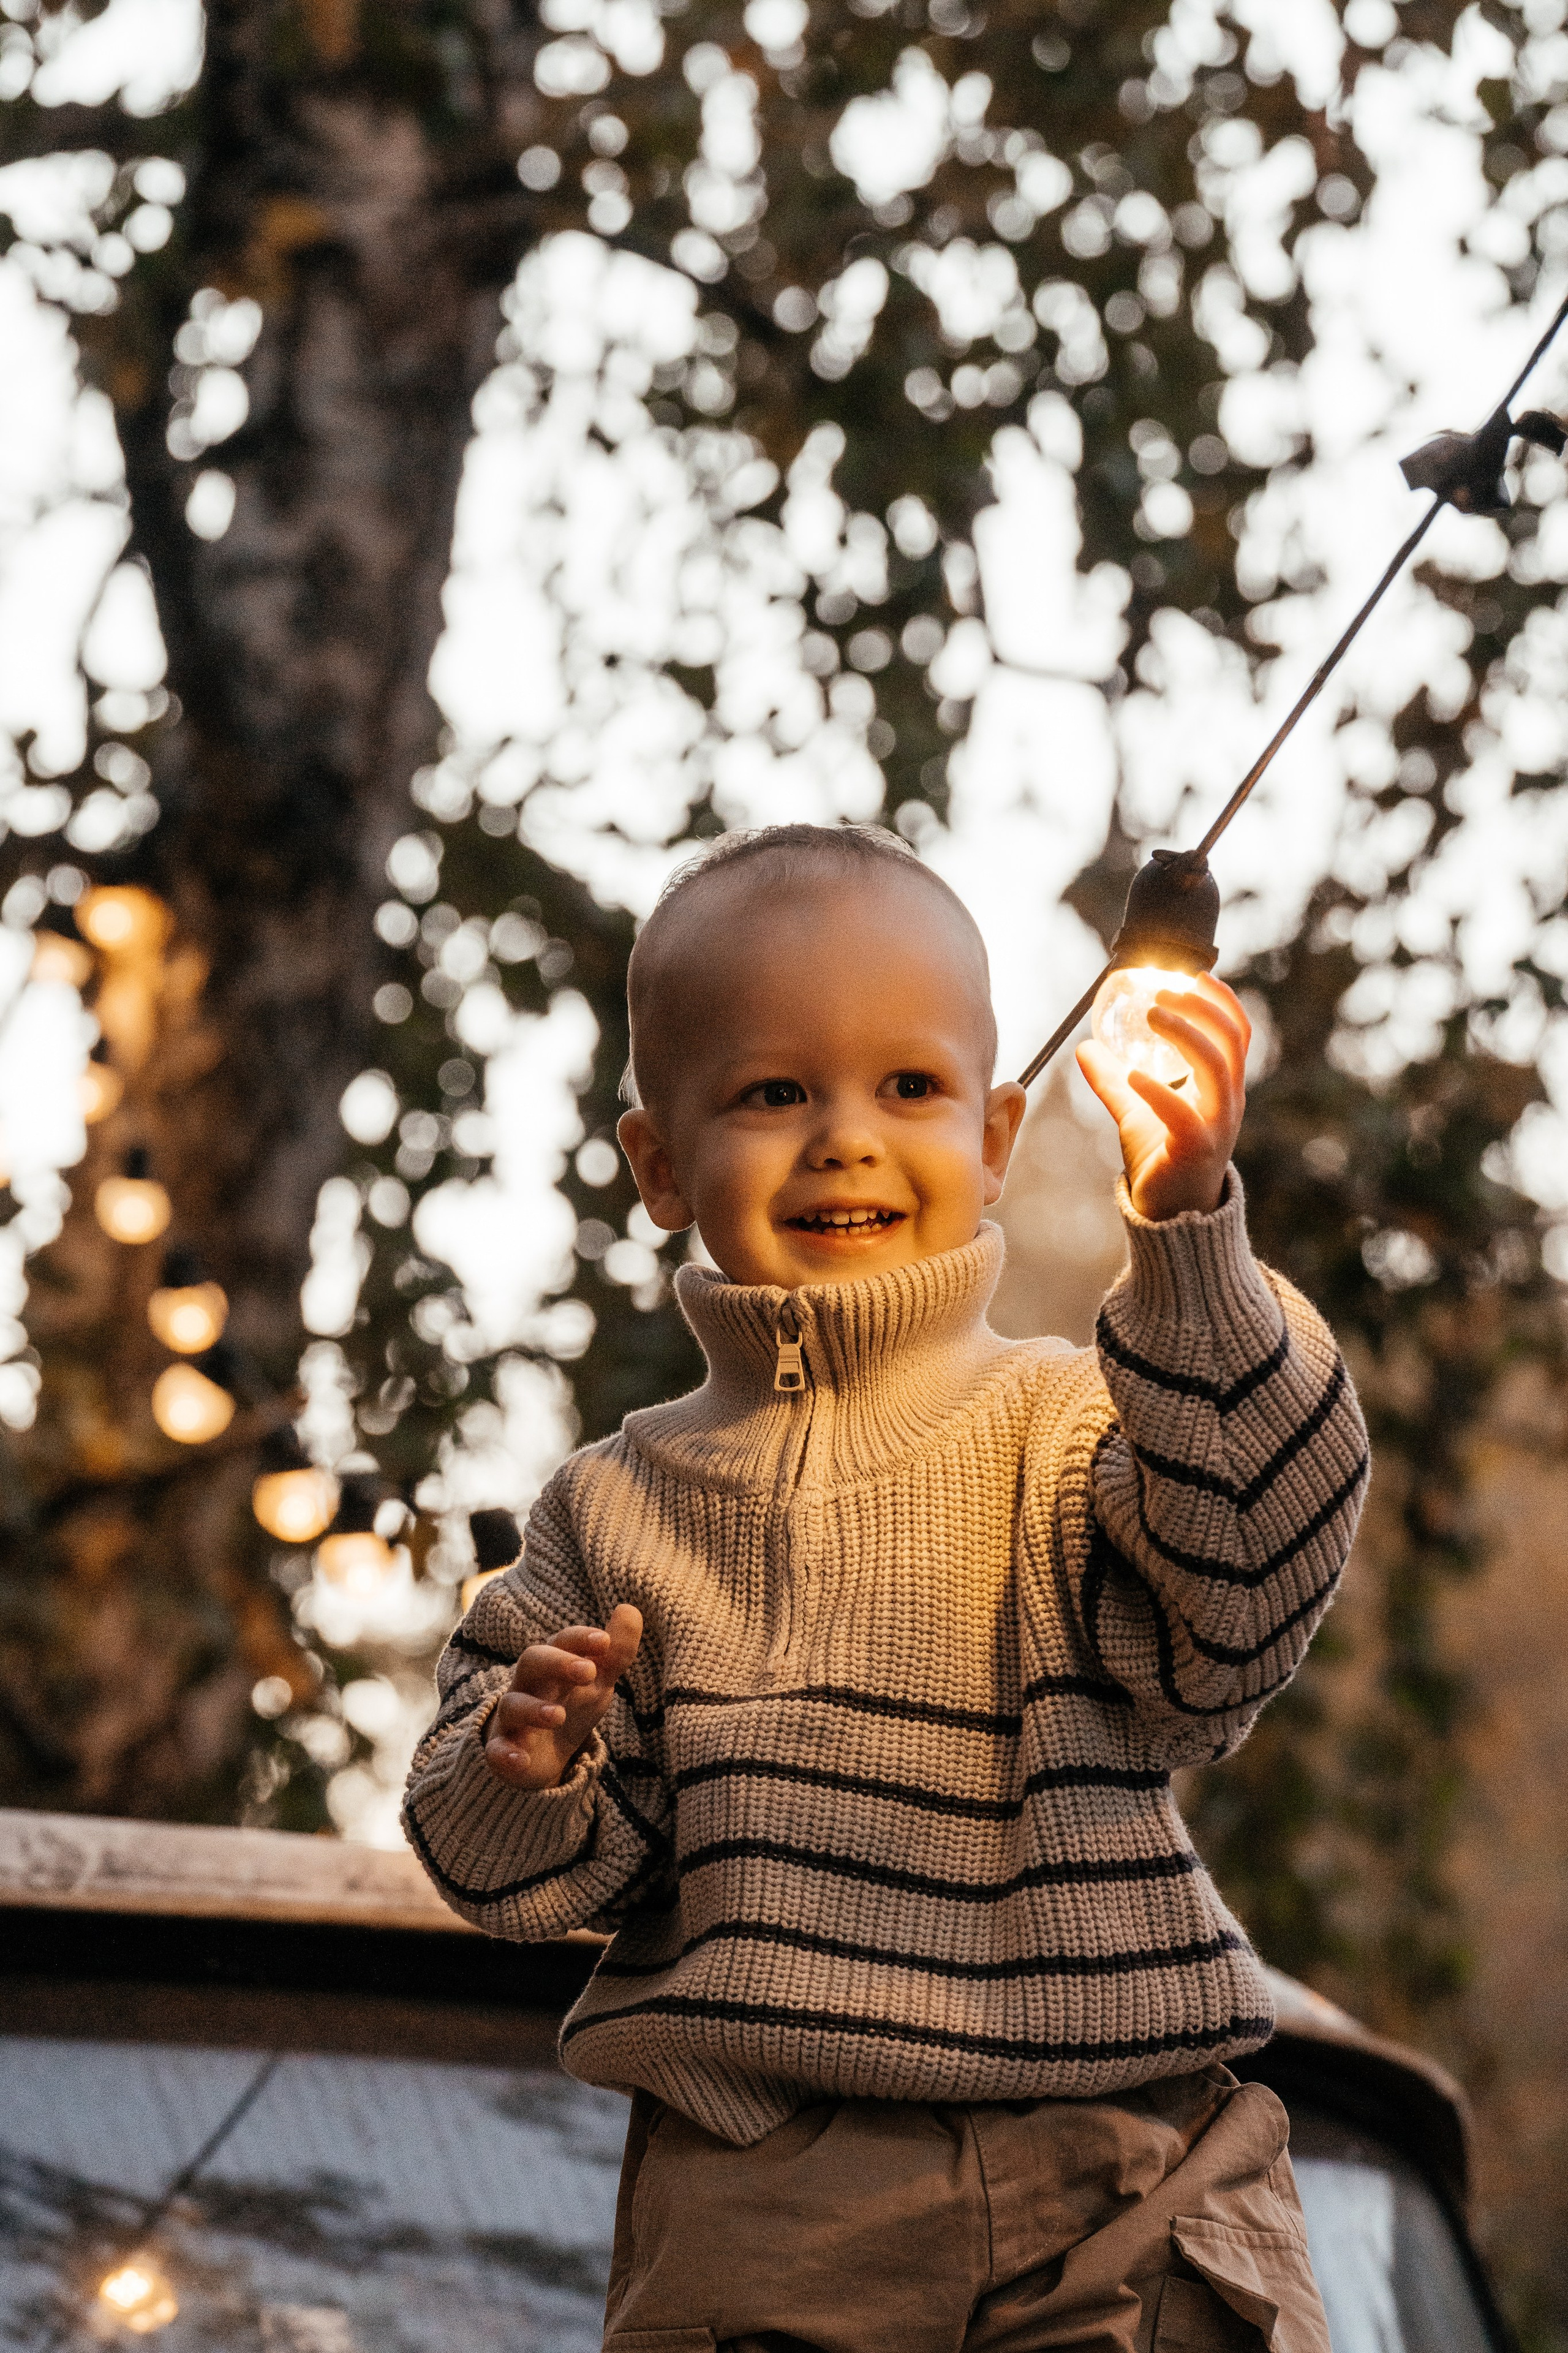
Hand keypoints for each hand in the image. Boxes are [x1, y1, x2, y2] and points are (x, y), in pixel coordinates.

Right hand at [484, 1604, 642, 1790]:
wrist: (542, 1756)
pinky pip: (496, 1750)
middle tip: (587, 1671)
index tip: (604, 1641)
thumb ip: (615, 1652)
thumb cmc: (569, 1706)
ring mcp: (513, 1718)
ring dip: (533, 1708)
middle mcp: (529, 1684)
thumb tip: (629, 1609)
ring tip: (557, 1716)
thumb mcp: (597, 1682)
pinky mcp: (502, 1750)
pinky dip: (505, 1754)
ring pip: (512, 1704)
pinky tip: (522, 1761)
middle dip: (556, 1662)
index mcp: (553, 1664)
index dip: (580, 1638)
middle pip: (531, 1660)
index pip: (562, 1641)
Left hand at [1077, 974, 1248, 1220]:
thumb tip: (1084, 1047)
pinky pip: (1183, 1115)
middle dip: (1201, 1008)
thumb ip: (1113, 1080)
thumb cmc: (1160, 1156)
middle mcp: (1227, 1102)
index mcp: (1222, 1087)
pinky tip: (1133, 1076)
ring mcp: (1217, 1126)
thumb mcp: (1135, 1110)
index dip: (1222, 1001)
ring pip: (1216, 1068)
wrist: (1171, 1214)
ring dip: (1185, 1034)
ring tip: (1152, 1014)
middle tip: (1163, 991)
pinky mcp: (1196, 1150)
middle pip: (1230, 1042)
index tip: (1196, 975)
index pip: (1237, 1034)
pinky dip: (1157, 1091)